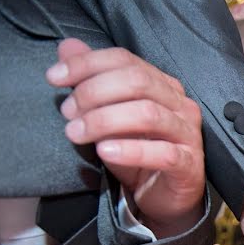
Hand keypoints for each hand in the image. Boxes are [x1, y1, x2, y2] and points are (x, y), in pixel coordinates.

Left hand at [47, 39, 204, 237]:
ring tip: (76, 133)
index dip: (87, 65)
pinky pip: (163, 153)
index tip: (54, 79)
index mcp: (164, 86)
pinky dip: (131, 150)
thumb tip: (67, 46)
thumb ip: (92, 81)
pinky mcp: (189, 164)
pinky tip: (105, 152)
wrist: (164, 198)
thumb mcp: (109, 116)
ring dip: (104, 121)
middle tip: (67, 113)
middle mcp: (180, 104)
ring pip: (147, 114)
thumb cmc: (139, 156)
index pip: (125, 60)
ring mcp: (188, 134)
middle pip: (137, 82)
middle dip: (94, 92)